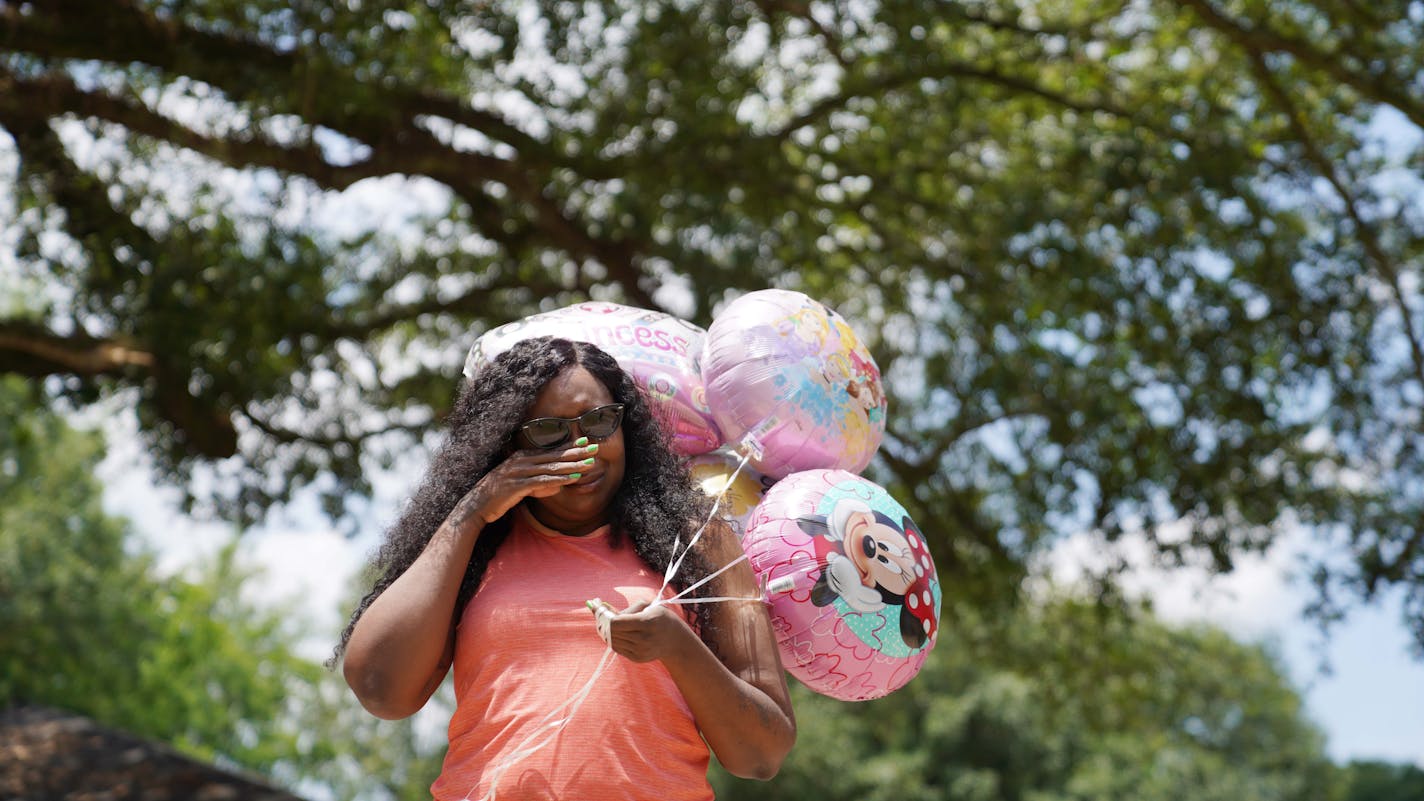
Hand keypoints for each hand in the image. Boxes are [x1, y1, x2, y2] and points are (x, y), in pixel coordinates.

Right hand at [454, 440, 596, 526]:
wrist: (475, 508)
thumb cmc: (497, 498)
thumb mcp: (518, 486)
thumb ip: (536, 483)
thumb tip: (555, 486)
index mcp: (520, 458)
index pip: (549, 451)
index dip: (568, 446)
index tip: (585, 442)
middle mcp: (519, 462)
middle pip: (553, 456)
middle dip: (575, 453)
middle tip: (595, 448)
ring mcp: (517, 473)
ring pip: (550, 468)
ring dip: (571, 466)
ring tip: (589, 464)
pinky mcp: (516, 486)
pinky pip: (542, 482)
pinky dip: (559, 480)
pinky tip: (572, 480)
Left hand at [590, 600, 694, 663]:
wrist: (676, 640)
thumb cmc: (660, 617)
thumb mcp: (648, 606)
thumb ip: (625, 608)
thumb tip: (600, 606)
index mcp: (646, 623)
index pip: (615, 622)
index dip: (605, 615)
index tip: (601, 608)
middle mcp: (643, 640)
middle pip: (611, 631)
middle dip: (602, 621)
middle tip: (600, 613)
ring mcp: (640, 651)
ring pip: (611, 641)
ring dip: (605, 631)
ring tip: (607, 622)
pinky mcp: (637, 658)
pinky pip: (617, 648)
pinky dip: (613, 639)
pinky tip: (616, 632)